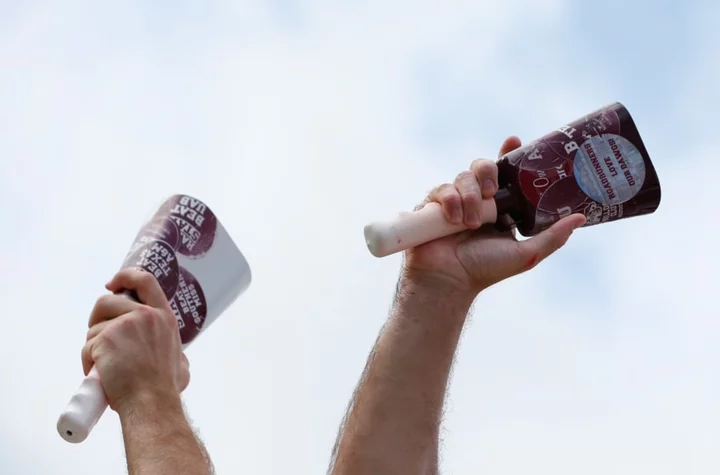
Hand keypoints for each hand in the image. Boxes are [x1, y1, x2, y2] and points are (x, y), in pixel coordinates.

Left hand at [82, 268, 189, 411]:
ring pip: (94, 327)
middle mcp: (146, 315)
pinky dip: (88, 362)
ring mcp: (124, 325)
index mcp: (164, 318)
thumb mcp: (181, 364)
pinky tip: (100, 376)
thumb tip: (178, 359)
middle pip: (108, 301)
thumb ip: (176, 353)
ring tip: (105, 367)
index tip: (113, 283)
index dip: (126, 276)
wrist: (151, 404)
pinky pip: (87, 346)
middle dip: (98, 319)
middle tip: (100, 341)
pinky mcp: (105, 338)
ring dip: (93, 347)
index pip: (145, 281)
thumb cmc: (165, 389)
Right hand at [404, 136, 585, 295]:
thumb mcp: (526, 254)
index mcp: (500, 207)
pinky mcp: (432, 206)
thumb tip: (581, 217)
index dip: (508, 155)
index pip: (505, 173)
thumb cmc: (485, 270)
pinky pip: (441, 189)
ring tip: (471, 222)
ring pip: (462, 177)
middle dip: (486, 172)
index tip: (513, 141)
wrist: (449, 281)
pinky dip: (450, 201)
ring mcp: (454, 202)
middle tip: (491, 191)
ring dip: (469, 196)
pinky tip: (454, 219)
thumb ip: (553, 236)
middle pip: (481, 167)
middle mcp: (477, 201)